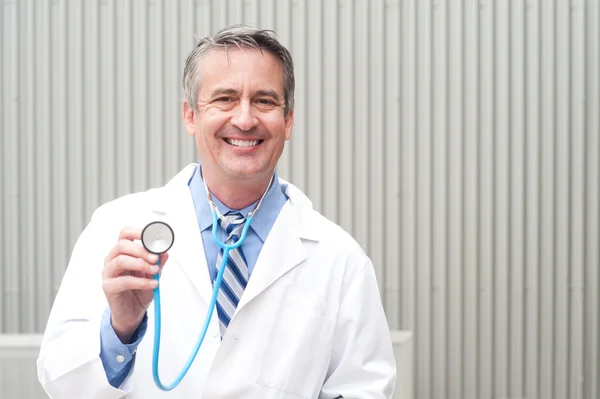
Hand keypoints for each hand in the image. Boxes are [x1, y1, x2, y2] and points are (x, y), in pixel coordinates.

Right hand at [102, 227, 168, 343]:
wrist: (133, 312)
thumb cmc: (140, 289)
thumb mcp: (153, 273)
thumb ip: (158, 261)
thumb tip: (164, 251)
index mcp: (122, 252)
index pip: (125, 234)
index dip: (139, 231)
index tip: (154, 237)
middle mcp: (112, 259)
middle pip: (122, 245)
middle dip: (141, 250)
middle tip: (155, 258)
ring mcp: (108, 273)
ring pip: (120, 260)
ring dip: (141, 264)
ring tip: (155, 270)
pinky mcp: (108, 287)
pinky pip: (124, 281)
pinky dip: (142, 281)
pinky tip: (153, 284)